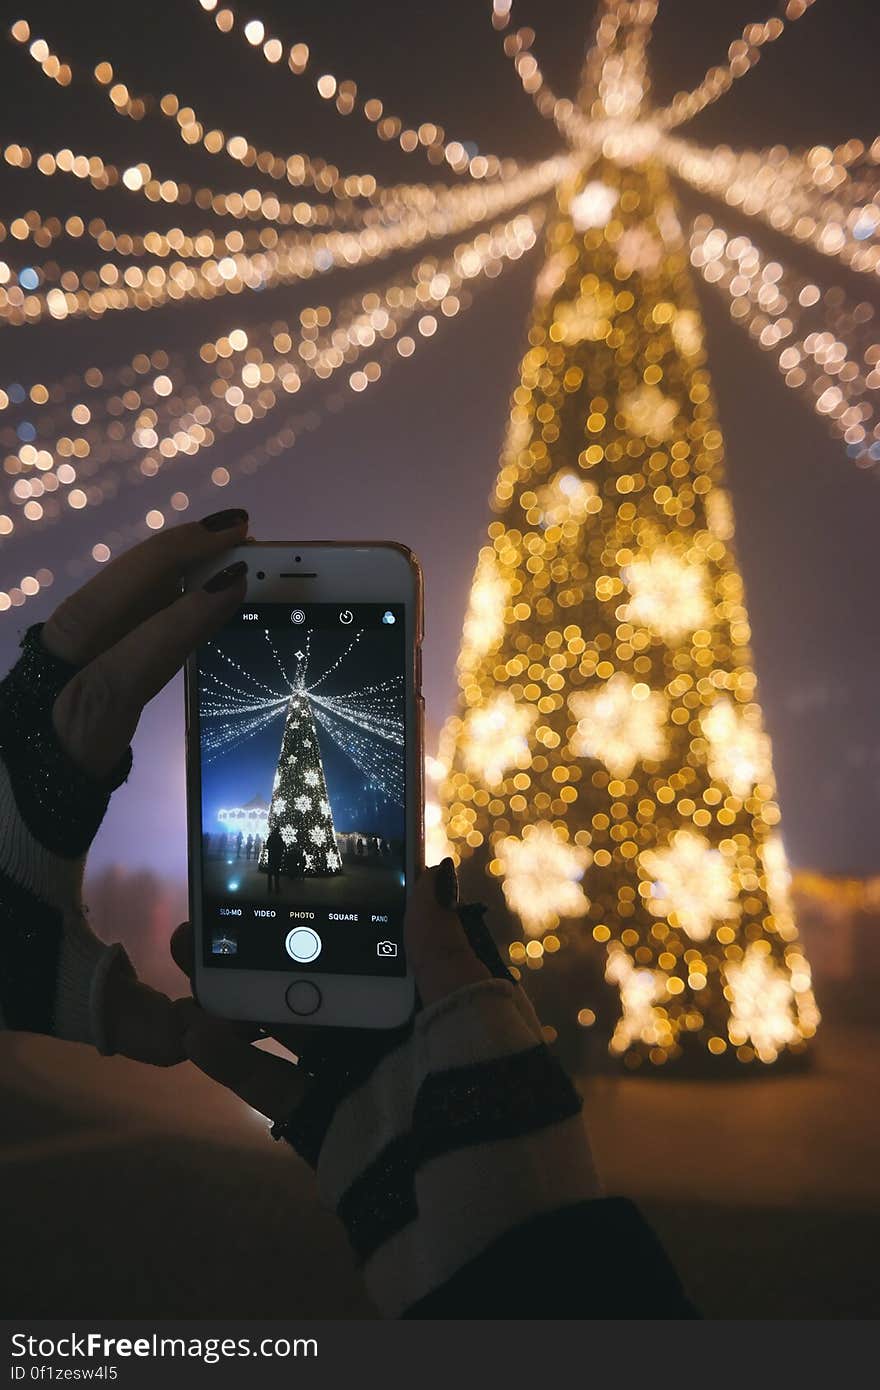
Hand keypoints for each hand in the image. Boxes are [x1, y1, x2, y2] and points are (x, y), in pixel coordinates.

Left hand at [0, 509, 250, 1060]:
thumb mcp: (46, 988)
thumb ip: (128, 1017)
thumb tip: (206, 1036)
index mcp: (42, 779)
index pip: (112, 682)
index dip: (174, 631)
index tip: (236, 588)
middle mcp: (22, 728)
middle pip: (90, 618)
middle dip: (166, 560)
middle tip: (245, 528)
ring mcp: (16, 715)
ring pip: (79, 619)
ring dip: (146, 575)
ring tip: (218, 547)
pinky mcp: (19, 719)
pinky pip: (75, 643)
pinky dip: (125, 608)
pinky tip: (166, 608)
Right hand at [170, 860, 492, 1118]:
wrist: (486, 1231)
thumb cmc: (496, 1100)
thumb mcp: (478, 1013)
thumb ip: (440, 948)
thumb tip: (430, 871)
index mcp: (444, 1000)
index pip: (385, 940)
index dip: (337, 910)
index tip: (289, 875)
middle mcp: (401, 1036)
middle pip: (325, 978)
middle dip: (271, 946)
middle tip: (213, 914)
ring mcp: (360, 1082)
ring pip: (291, 1029)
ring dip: (241, 998)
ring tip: (192, 963)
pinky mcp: (328, 1130)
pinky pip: (275, 1087)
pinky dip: (234, 1062)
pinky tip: (196, 1033)